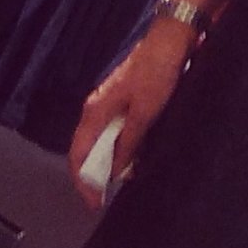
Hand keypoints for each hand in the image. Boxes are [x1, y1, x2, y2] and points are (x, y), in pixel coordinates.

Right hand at [68, 22, 192, 210]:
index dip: (83, 182)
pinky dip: (117, 151)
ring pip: (99, 143)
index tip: (92, 203)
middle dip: (91, 177)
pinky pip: (113, 134)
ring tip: (116, 186)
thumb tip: (116, 171)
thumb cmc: (156, 75)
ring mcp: (108, 105)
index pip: (78, 154)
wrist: (168, 43)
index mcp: (95, 112)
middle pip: (85, 150)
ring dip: (105, 165)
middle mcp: (95, 110)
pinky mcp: (122, 103)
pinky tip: (129, 162)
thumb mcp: (145, 114)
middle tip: (102, 200)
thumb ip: (129, 143)